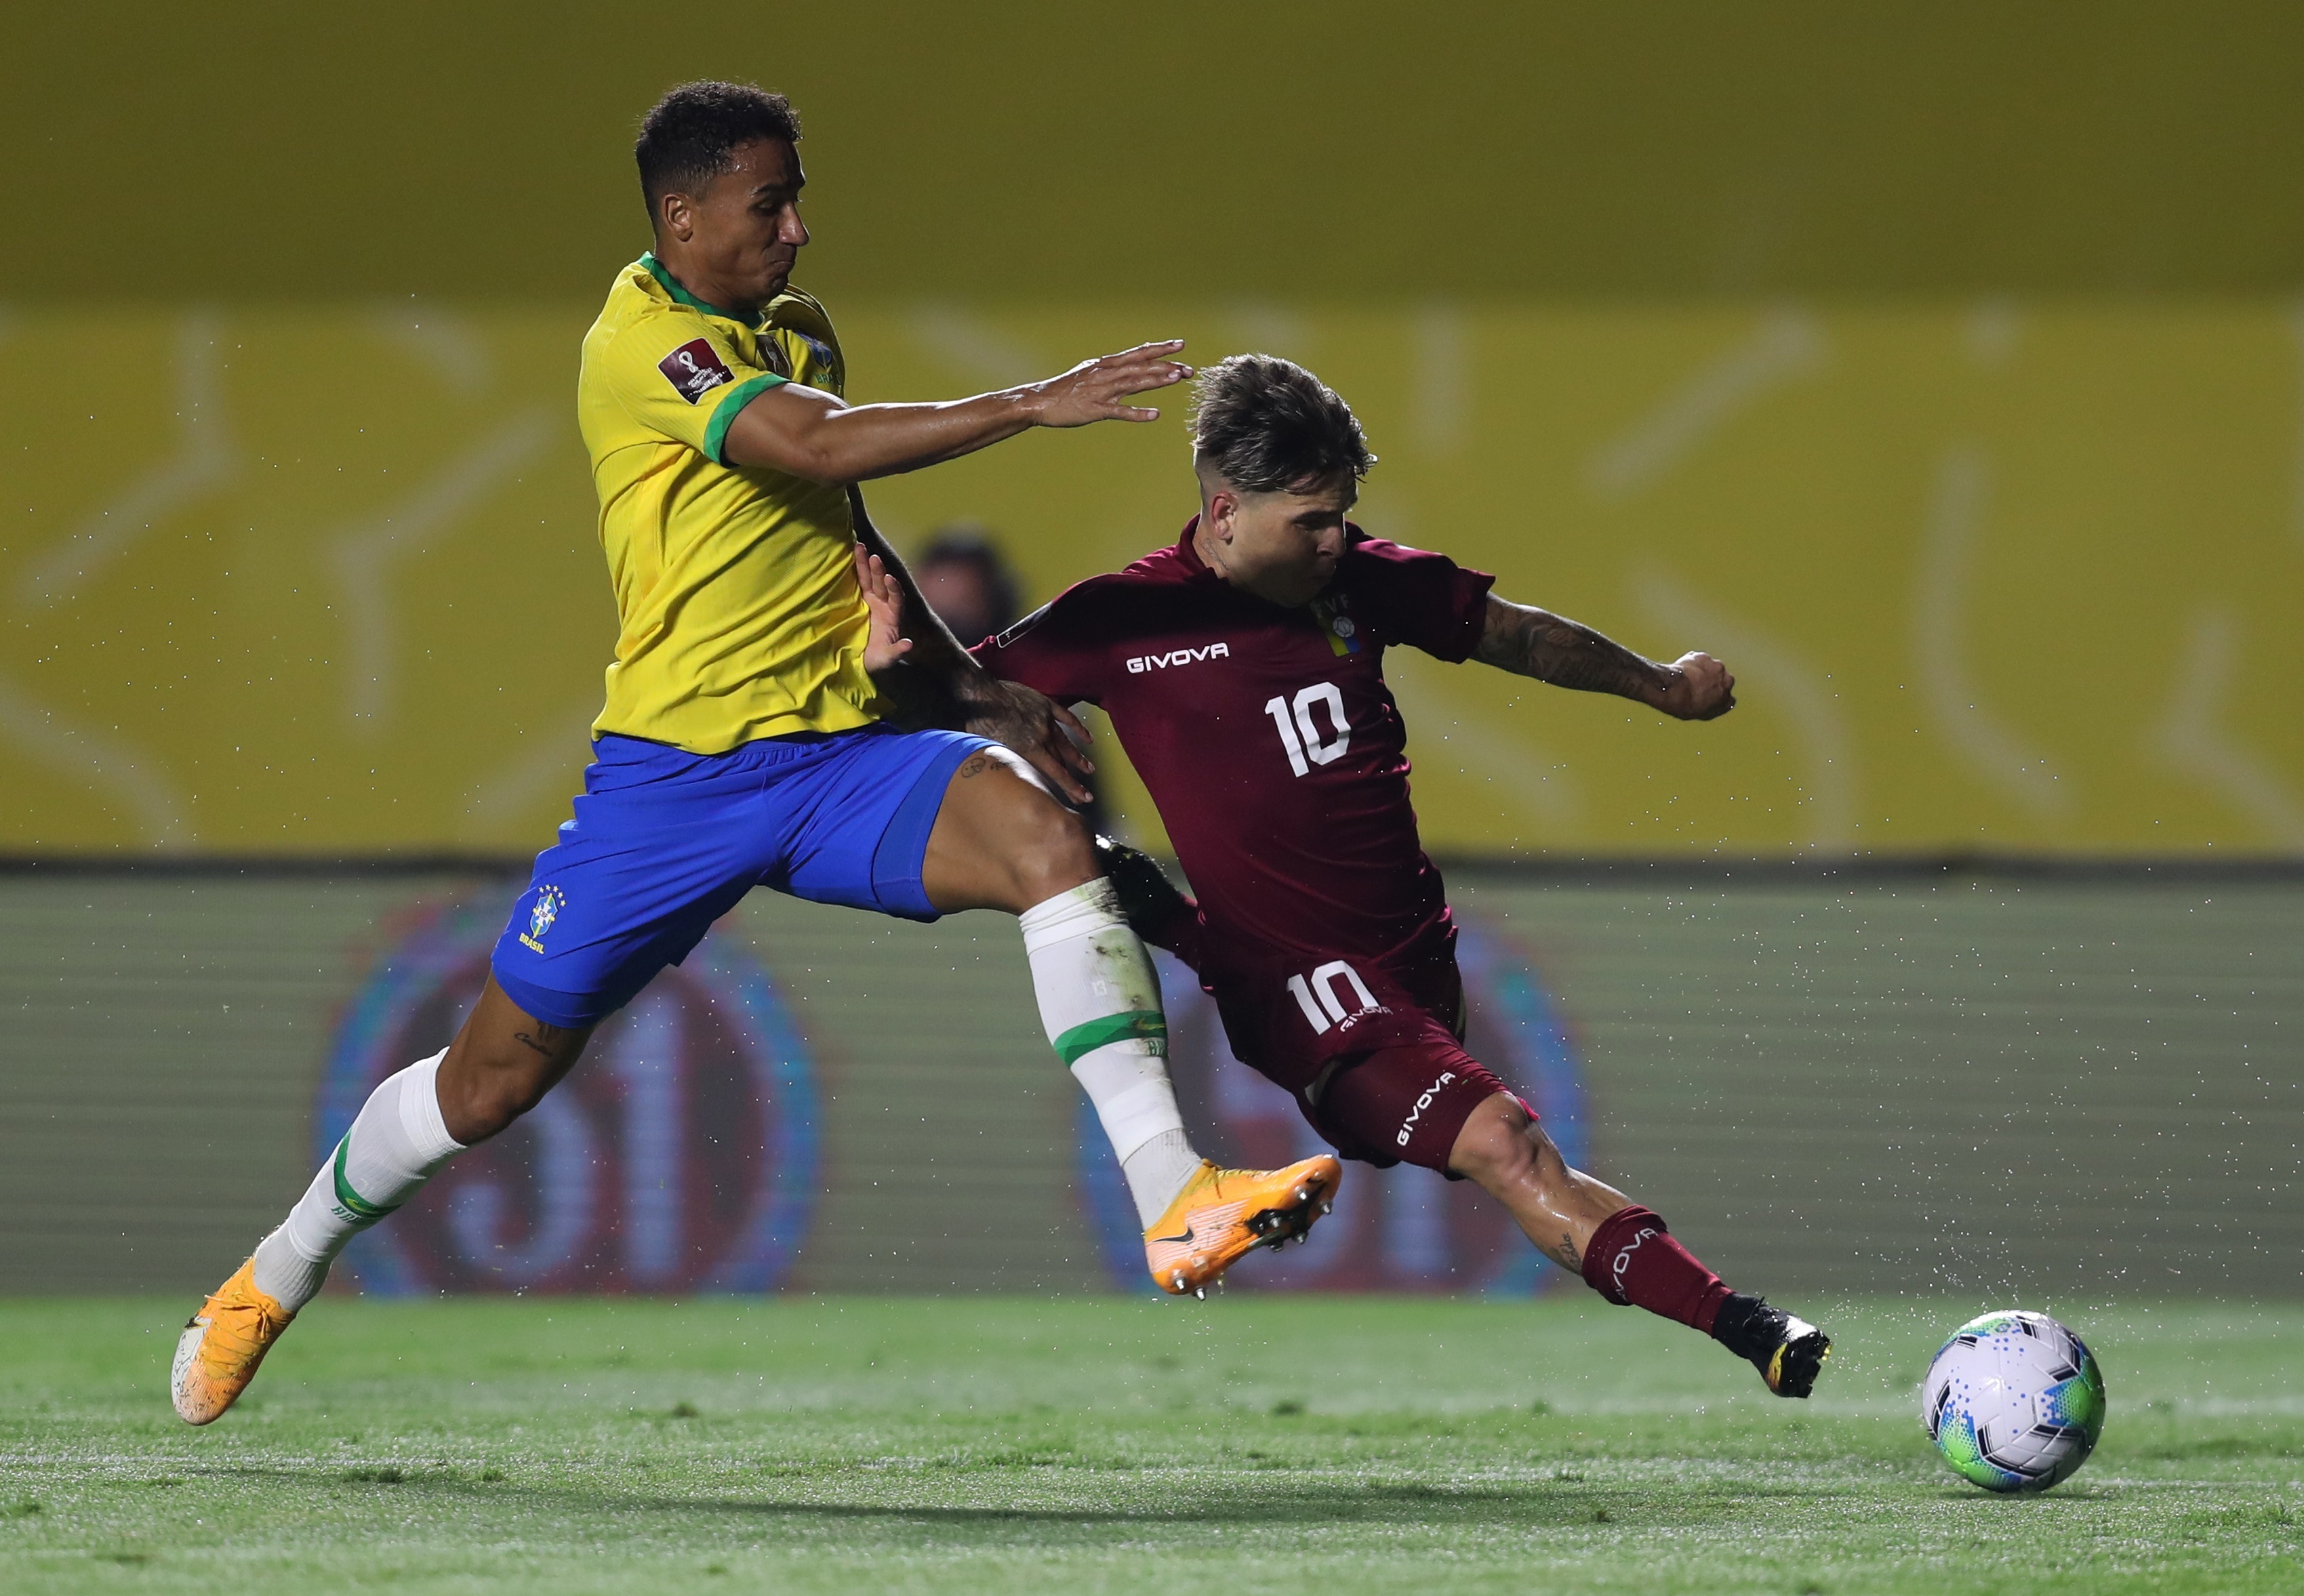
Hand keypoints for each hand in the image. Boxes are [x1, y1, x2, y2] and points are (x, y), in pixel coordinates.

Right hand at [853, 546, 913, 672]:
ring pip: (868, 579)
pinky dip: (853, 570)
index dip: (894, 589)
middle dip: (878, 570)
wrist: (862, 661)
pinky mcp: (858, 601)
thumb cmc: (877, 661)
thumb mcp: (886, 659)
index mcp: (893, 617)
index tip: (889, 579)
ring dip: (865, 564)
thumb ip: (897, 652)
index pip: (897, 599)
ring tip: (860, 547)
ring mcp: (871, 602)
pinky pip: (857, 582)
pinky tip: (850, 556)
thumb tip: (909, 645)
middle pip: (882, 584)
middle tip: (873, 555)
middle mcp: (884, 605)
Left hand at [956, 676, 1095, 803]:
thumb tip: (1010, 776)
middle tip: (1083, 792)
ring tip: (1089, 768)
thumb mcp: (992, 752)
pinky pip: (1067, 718)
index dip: (1071, 787)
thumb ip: (1007, 764)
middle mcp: (1042, 737)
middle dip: (1074, 778)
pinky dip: (1079, 728)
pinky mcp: (1046, 705)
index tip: (1083, 797)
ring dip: (1078, 757)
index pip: (1056, 773)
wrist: (981, 693)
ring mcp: (1046, 720)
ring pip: (1066, 742)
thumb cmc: (981, 722)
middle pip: (1062, 761)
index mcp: (1029, 750)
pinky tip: (1088, 738)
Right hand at [1026, 341, 1192, 427]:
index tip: (1180, 345)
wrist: (1039, 400)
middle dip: (1166, 366)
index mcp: (1106, 364)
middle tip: (1189, 369)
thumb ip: (1110, 370)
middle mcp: (1106, 374)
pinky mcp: (1095, 409)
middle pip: (1141, 367)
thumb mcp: (1089, 373)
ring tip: (1177, 378)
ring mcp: (1101, 391)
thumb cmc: (1065, 389)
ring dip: (1156, 380)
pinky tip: (1154, 415)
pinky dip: (1137, 412)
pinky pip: (1120, 411)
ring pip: (1133, 383)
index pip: (1138, 353)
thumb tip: (1128, 366)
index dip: (1160, 349)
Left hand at [1656, 651, 1735, 719]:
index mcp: (1726, 700)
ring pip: (1712, 667)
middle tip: (1698, 684)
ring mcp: (1717, 667)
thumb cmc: (1685, 705)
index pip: (1727, 698)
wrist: (1676, 690)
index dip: (1717, 696)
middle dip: (1713, 680)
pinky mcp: (1705, 657)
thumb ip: (1709, 707)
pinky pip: (1699, 659)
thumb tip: (1705, 703)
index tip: (1708, 696)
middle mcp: (1727, 682)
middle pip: (1723, 679)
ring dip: (1704, 670)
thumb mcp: (1700, 713)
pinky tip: (1683, 669)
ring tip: (1689, 677)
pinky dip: (1693, 662)